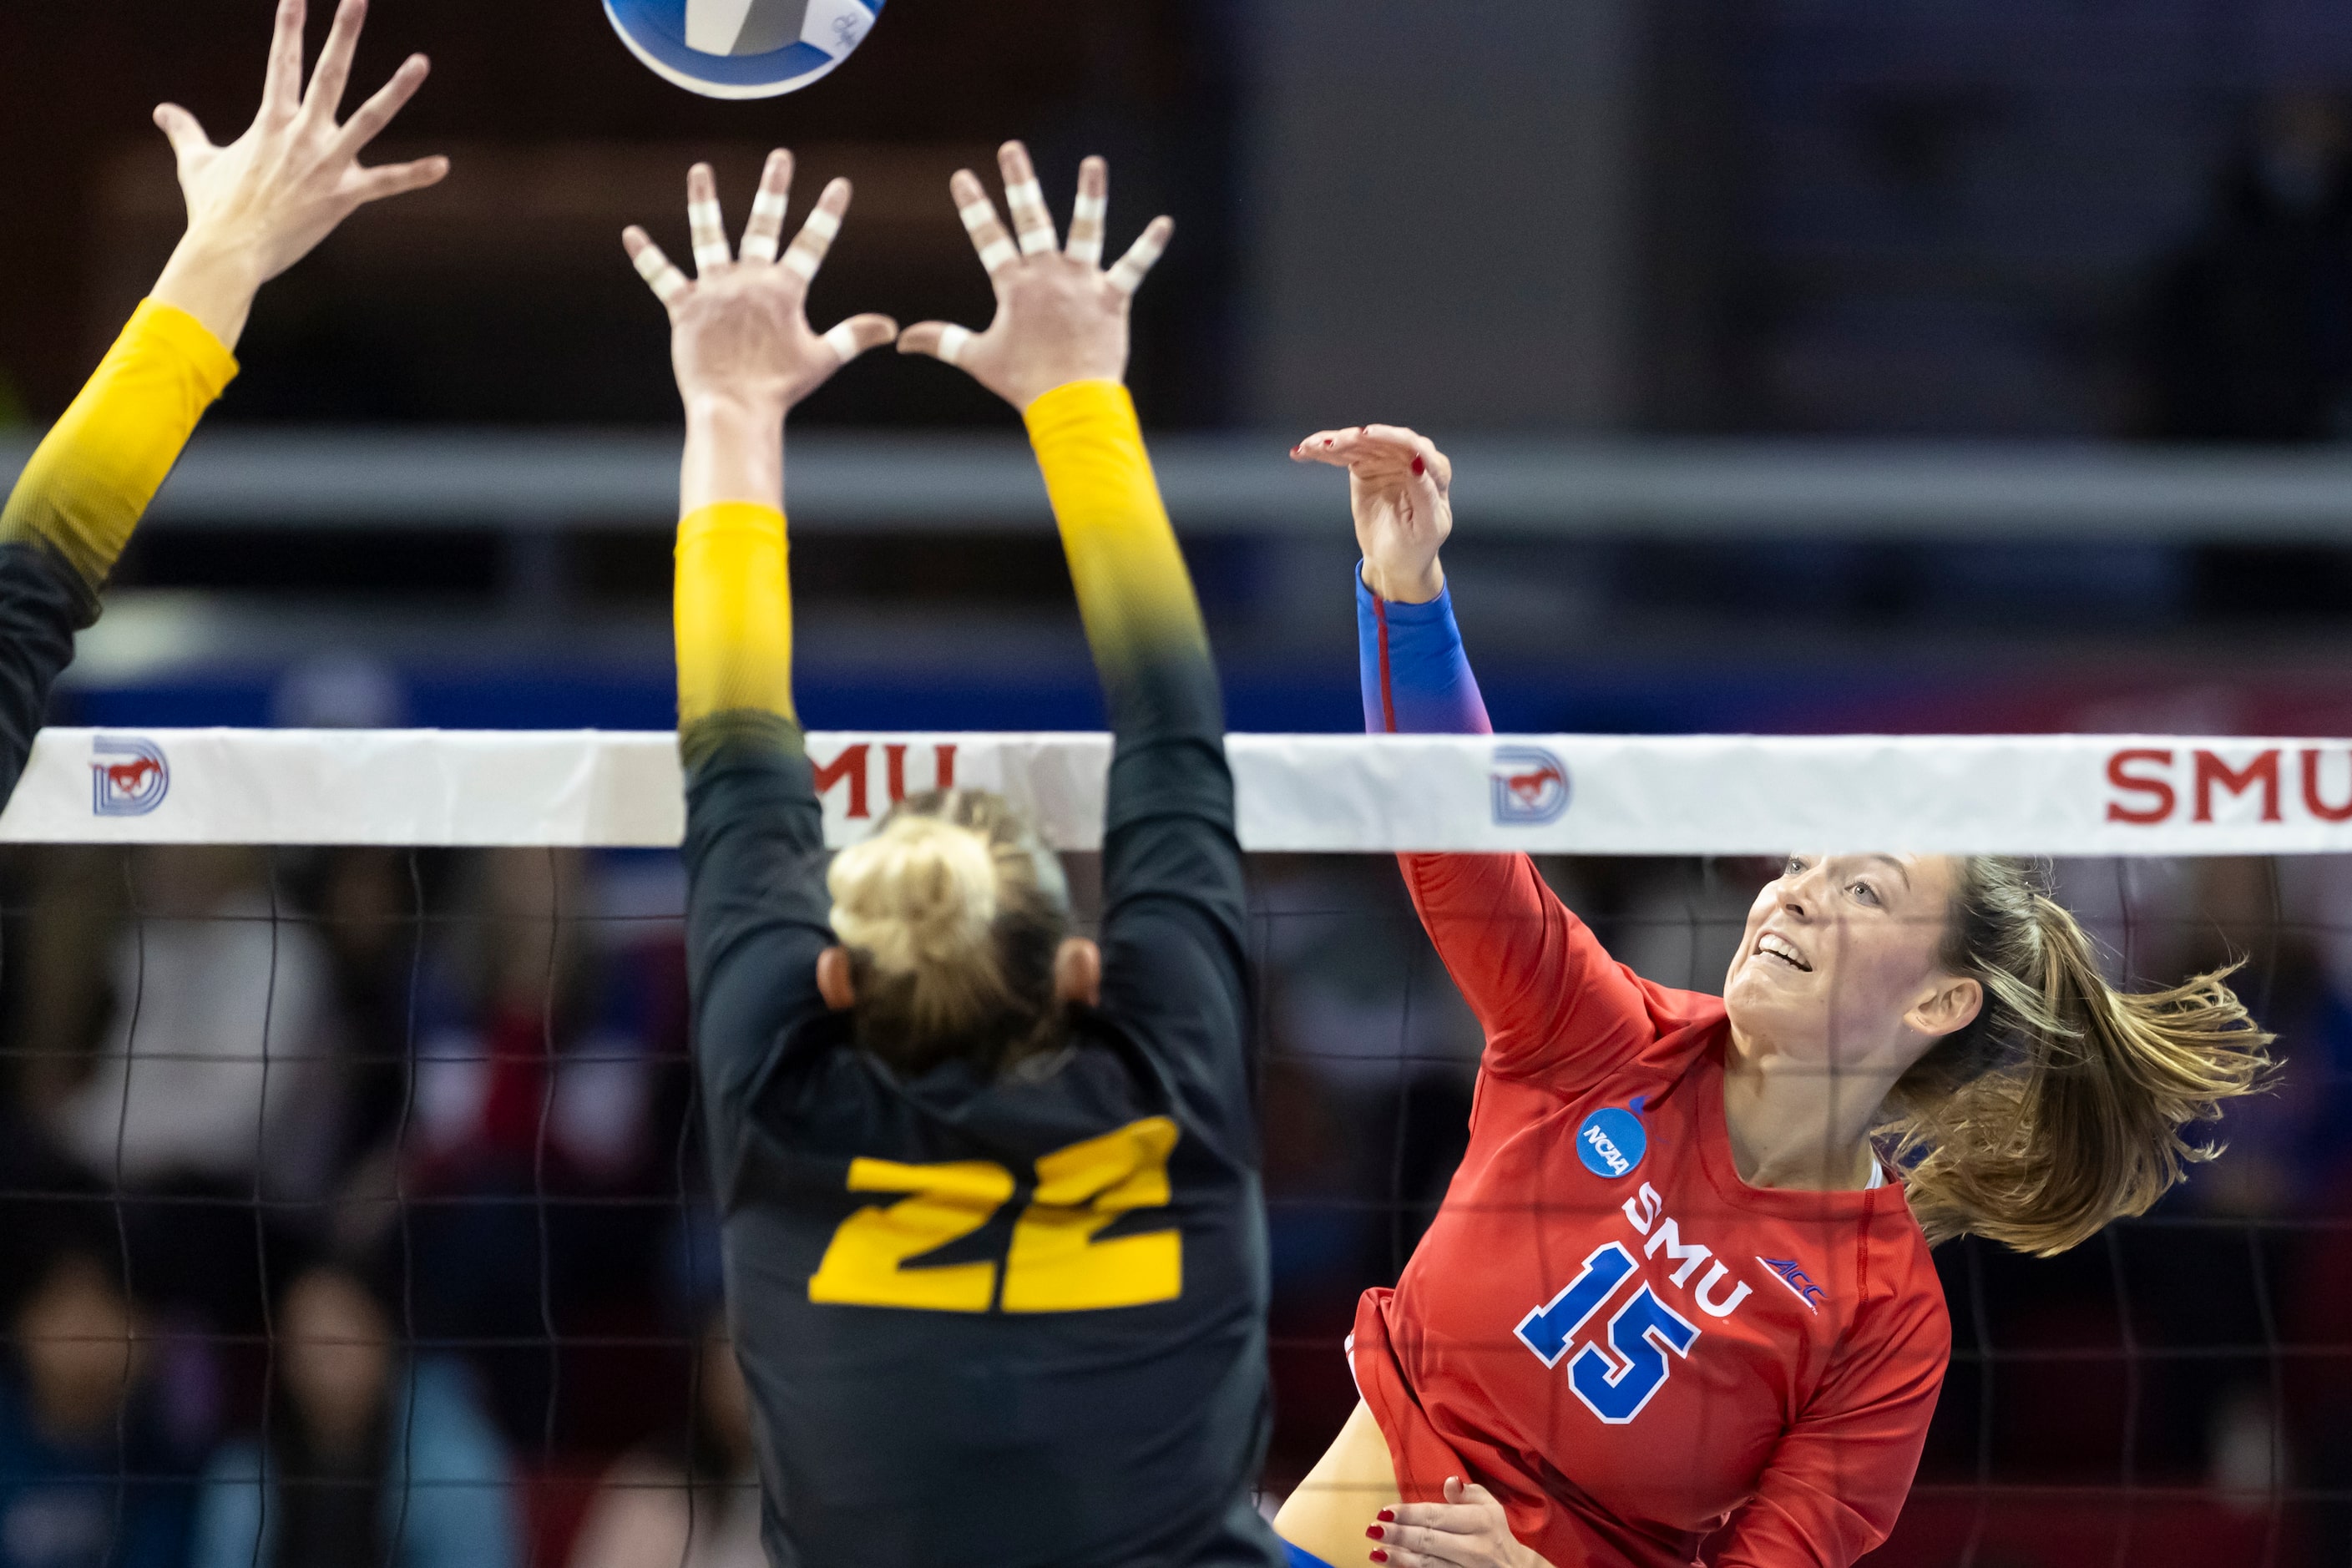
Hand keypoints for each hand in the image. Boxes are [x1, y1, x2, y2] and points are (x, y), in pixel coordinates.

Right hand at [151, 0, 448, 348]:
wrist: (229, 251)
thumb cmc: (213, 209)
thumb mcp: (196, 164)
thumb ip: (185, 131)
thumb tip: (162, 110)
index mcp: (271, 122)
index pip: (282, 63)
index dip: (289, 27)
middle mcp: (302, 134)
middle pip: (328, 73)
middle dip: (343, 34)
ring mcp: (326, 163)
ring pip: (370, 118)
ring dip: (397, 89)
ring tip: (422, 61)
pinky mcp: (344, 196)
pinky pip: (387, 183)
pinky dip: (416, 175)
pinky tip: (444, 166)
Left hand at [624, 151, 897, 418]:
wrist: (733, 408)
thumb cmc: (779, 387)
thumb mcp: (822, 358)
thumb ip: (854, 335)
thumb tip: (891, 328)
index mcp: (783, 291)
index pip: (811, 244)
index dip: (827, 213)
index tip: (840, 184)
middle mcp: (748, 281)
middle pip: (763, 225)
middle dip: (775, 189)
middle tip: (781, 157)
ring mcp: (714, 291)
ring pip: (708, 236)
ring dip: (704, 201)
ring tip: (699, 170)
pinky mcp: (685, 307)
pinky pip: (662, 276)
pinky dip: (646, 256)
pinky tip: (631, 234)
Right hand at [898, 141, 1174, 409]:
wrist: (1070, 404)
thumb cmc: (1024, 381)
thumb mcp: (977, 358)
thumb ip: (941, 341)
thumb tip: (900, 340)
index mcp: (1015, 286)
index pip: (988, 239)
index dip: (974, 207)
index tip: (962, 176)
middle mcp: (1048, 275)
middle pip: (1031, 219)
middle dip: (1020, 181)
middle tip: (1011, 148)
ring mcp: (1082, 283)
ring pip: (1086, 230)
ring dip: (1090, 195)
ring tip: (1093, 162)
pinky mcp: (1112, 298)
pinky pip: (1134, 268)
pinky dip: (1149, 247)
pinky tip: (1165, 223)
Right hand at [1292, 424, 1453, 604]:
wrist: (1395, 561)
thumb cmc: (1417, 547)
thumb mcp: (1427, 527)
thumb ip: (1424, 495)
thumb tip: (1417, 463)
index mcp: (1434, 470)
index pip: (1413, 446)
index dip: (1389, 438)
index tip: (1365, 435)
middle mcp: (1411, 457)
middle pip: (1382, 440)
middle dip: (1355, 438)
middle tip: (1332, 443)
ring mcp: (1385, 460)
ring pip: (1359, 444)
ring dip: (1333, 442)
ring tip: (1311, 446)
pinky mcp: (1364, 466)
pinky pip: (1342, 454)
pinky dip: (1322, 452)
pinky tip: (1303, 451)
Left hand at [1364, 1478, 1552, 1567]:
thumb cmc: (1494, 1531)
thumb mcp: (1489, 1507)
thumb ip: (1467, 1493)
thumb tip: (1450, 1482)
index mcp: (1481, 1522)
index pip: (1438, 1516)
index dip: (1410, 1514)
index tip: (1384, 1512)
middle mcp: (1475, 1548)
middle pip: (1430, 1541)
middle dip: (1399, 1536)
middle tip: (1372, 1530)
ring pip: (1429, 1565)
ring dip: (1400, 1559)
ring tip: (1376, 1552)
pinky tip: (1393, 1565)